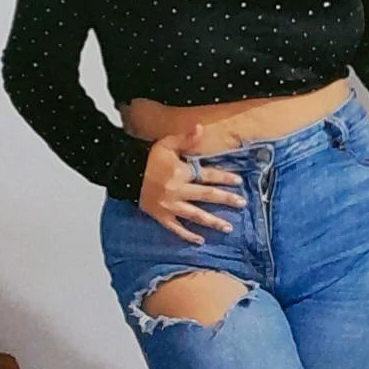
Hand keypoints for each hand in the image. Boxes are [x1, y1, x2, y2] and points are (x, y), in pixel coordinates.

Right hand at [139, 124, 246, 241]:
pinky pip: (176, 228)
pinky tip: (200, 241)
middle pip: (206, 195)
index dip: (223, 178)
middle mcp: (178, 191)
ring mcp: (170, 206)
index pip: (207, 175)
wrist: (127, 174)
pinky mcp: (162, 216)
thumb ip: (185, 138)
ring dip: (212, 221)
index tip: (239, 181)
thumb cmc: (149, 159)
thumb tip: (200, 127)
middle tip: (242, 203)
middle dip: (225, 199)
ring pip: (195, 215)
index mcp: (181, 173)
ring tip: (228, 228)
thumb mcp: (166, 144)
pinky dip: (188, 235)